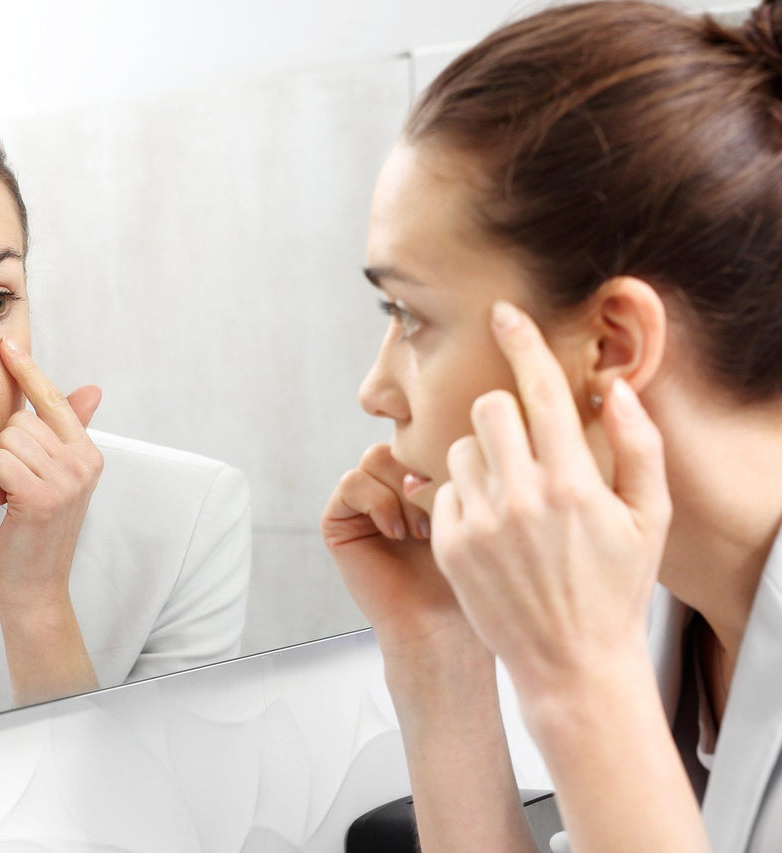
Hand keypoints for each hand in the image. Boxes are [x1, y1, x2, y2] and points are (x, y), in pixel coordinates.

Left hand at [0, 338, 102, 607]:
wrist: (34, 585)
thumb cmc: (37, 530)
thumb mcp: (56, 477)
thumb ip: (68, 432)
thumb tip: (92, 389)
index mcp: (88, 453)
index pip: (53, 400)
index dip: (28, 372)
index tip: (6, 344)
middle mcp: (83, 463)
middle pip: (20, 421)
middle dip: (5, 450)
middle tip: (16, 484)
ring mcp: (65, 480)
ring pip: (6, 441)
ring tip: (11, 496)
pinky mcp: (41, 497)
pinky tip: (5, 506)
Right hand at [322, 445, 476, 659]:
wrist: (440, 625)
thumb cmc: (470, 574)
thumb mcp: (479, 507)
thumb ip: (465, 463)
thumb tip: (465, 418)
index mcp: (425, 477)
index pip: (428, 435)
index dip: (446, 453)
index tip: (468, 492)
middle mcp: (393, 486)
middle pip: (401, 441)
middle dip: (424, 472)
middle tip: (444, 512)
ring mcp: (364, 502)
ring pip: (376, 457)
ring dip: (402, 489)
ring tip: (421, 529)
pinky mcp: (338, 520)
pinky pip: (352, 482)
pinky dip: (376, 501)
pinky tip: (396, 532)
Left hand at [431, 300, 670, 693]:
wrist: (571, 662)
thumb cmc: (614, 588)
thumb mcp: (648, 517)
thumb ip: (638, 446)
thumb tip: (615, 388)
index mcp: (573, 484)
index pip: (542, 392)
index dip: (523, 343)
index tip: (504, 313)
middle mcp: (521, 499)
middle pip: (488, 409)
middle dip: (504, 412)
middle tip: (523, 442)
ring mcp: (480, 523)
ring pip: (461, 447)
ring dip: (483, 457)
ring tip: (511, 496)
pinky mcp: (450, 546)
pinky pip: (445, 489)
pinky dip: (464, 496)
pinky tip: (492, 528)